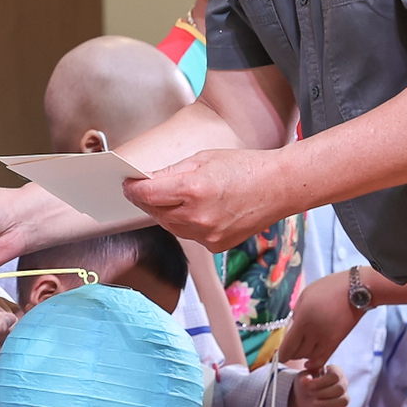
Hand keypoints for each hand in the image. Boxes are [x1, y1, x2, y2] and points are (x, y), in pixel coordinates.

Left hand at [122, 148, 289, 250]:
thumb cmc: (244, 167)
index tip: (127, 184)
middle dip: (146, 200)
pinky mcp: (215, 247)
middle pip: (154, 212)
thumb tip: (144, 180)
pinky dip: (184, 224)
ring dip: (164, 213)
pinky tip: (193, 210)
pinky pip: (188, 235)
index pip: (147, 194)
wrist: (279, 187)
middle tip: (142, 189)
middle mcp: (198, 216)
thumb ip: (170, 172)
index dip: (132, 189)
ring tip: (169, 198)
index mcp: (194, 189)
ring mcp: (207, 235)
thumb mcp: (202, 159)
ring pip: (169, 226)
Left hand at [276, 270, 362, 367]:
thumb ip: (296, 315)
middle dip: (290, 353)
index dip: (281, 354)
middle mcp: (314, 334)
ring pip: (309, 357)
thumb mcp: (304, 297)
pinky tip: (309, 362)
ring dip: (302, 355)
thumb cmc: (328, 289)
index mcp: (303, 321)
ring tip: (299, 349)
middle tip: (288, 349)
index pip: (288, 346)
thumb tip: (291, 328)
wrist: (355, 291)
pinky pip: (323, 358)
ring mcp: (326, 340)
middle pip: (297, 353)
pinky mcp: (336, 342)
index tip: (278, 354)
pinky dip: (314, 362)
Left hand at [293, 362, 349, 406]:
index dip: (322, 382)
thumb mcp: (303, 378)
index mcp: (335, 371)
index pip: (335, 375)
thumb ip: (305, 378)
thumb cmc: (306, 382)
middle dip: (323, 393)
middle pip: (340, 388)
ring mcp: (343, 396)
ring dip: (328, 403)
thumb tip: (306, 380)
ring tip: (315, 402)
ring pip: (344, 400)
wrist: (303, 395)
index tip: (310, 386)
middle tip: (311, 393)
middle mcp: (342, 383)